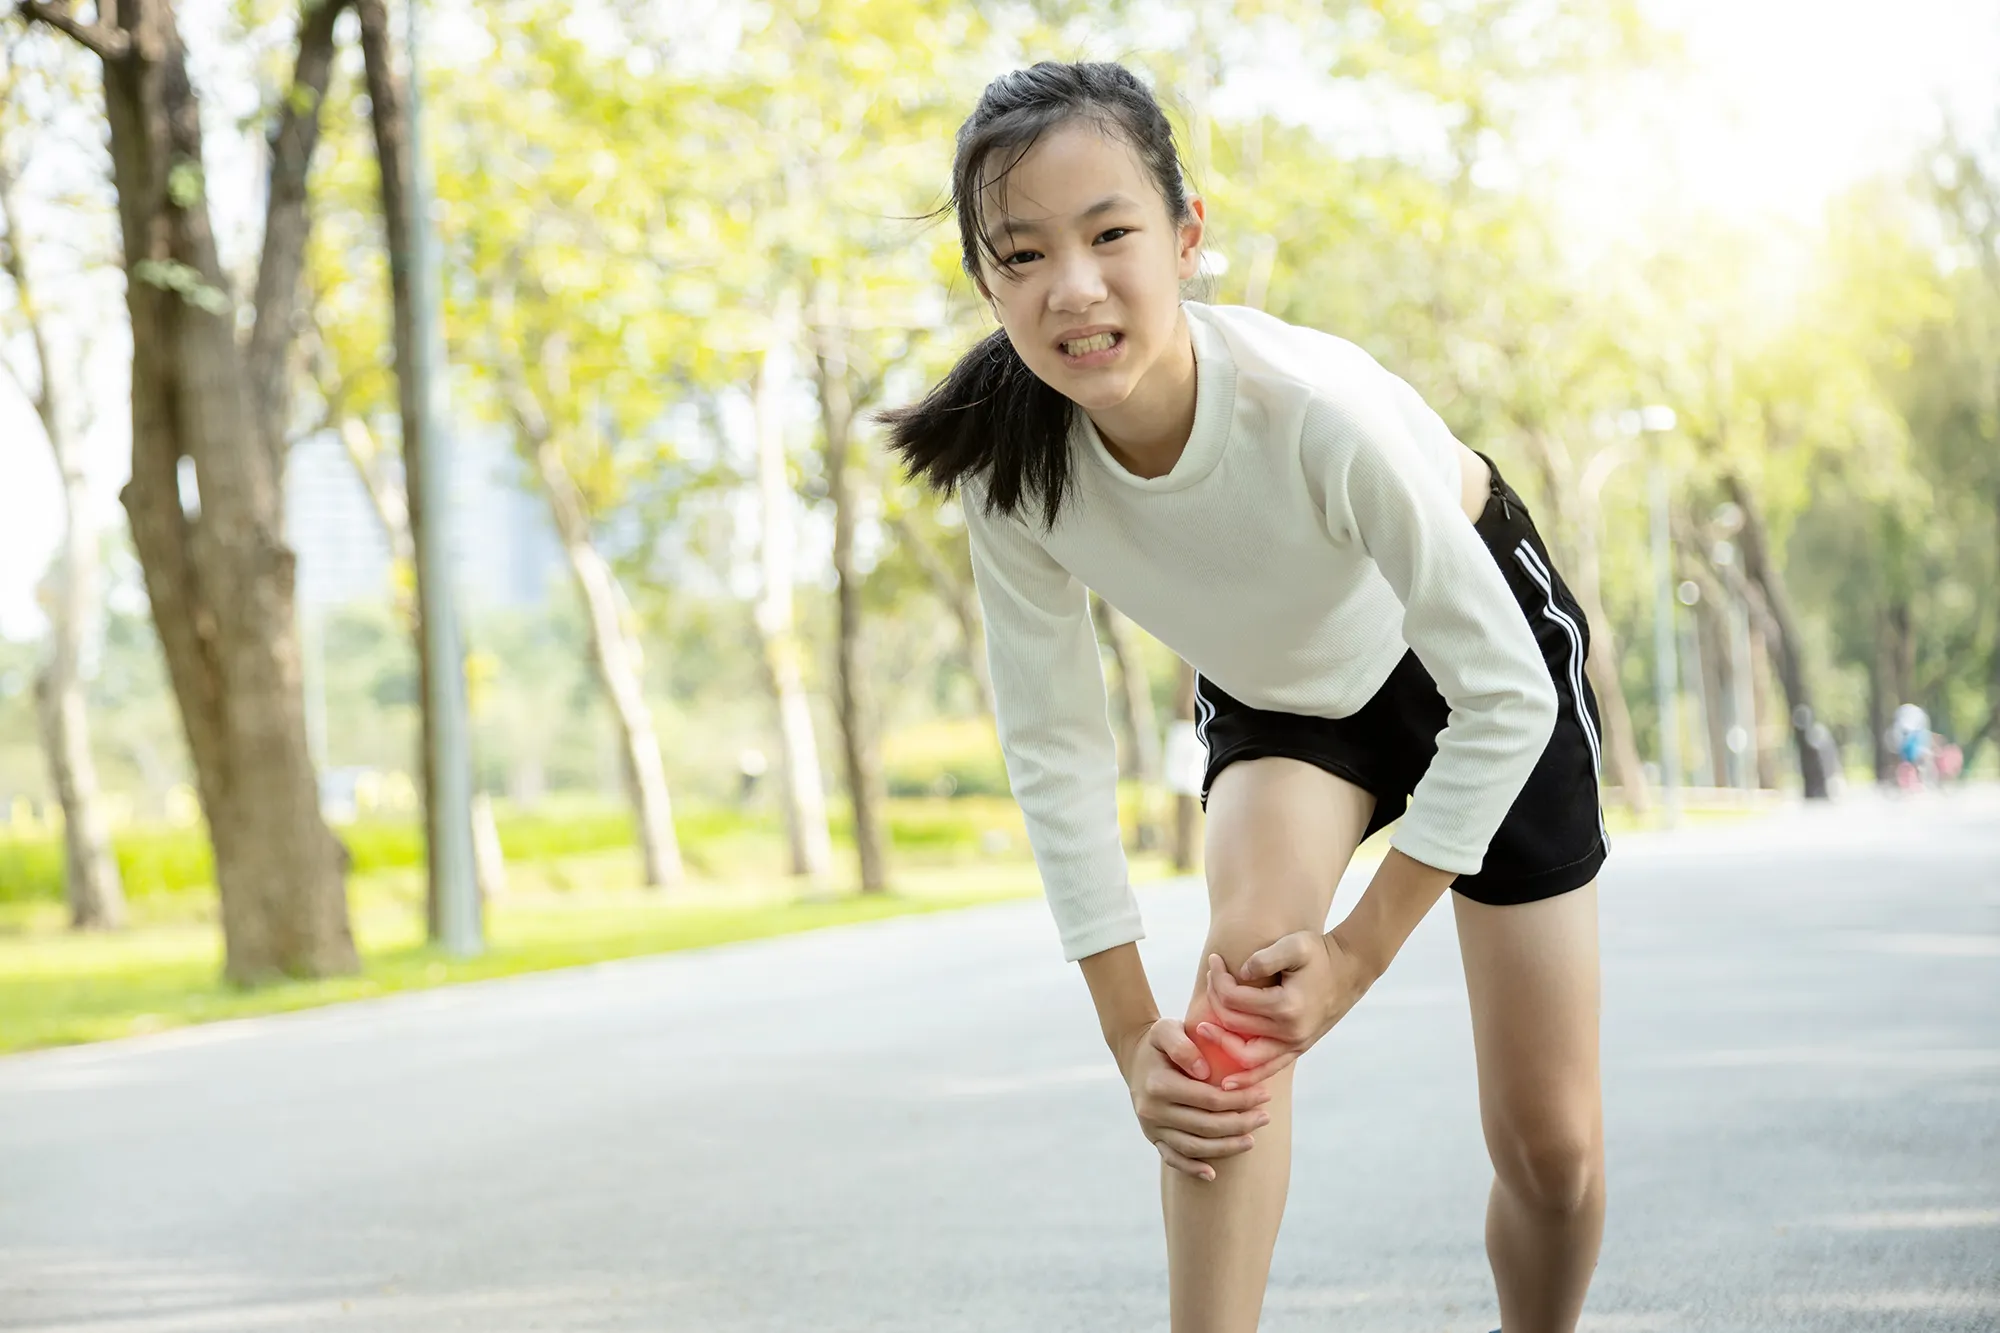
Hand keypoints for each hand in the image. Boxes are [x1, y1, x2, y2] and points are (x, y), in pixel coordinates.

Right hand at [1115, 1017, 1275, 1181]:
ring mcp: (1151, 1127)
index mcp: (1158, 1084)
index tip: (1264, 1094)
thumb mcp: (1167, 1029)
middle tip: (1265, 1117)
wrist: (1135, 1057)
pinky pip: (1172, 1158)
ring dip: (1226, 1147)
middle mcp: (1152, 1110)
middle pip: (1205, 1125)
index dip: (1239, 1099)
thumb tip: (1204, 1072)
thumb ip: (1183, 1045)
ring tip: (1252, 1140)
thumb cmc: (1159, 1041)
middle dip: (1240, 1123)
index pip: (1208, 1099)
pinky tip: (1213, 1174)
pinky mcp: (1152, 1137)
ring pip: (1193, 1147)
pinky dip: (1192, 1169)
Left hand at [1195, 932, 1375, 1088]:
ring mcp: (1295, 1044)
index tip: (1214, 961)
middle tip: (1210, 981)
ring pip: (1247, 1057)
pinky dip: (1247, 1077)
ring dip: (1222, 1045)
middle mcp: (1290, 1031)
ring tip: (1203, 1032)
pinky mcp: (1298, 1048)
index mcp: (1286, 1006)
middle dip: (1215, 1001)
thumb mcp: (1295, 945)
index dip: (1218, 980)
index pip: (1234, 999)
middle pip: (1234, 1025)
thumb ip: (1265, 957)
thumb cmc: (1320, 954)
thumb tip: (1239, 972)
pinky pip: (1268, 1069)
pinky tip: (1228, 1083)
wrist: (1349, 970)